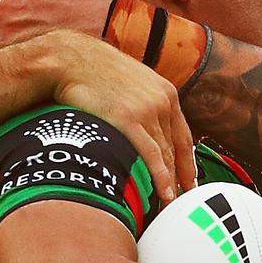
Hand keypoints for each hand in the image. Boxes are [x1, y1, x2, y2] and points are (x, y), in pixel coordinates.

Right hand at [42, 31, 197, 200]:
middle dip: (181, 177)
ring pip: (166, 154)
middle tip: (183, 200)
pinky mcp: (128, 119)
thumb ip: (143, 101)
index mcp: (166, 92)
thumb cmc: (95, 71)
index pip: (184, 135)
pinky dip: (161, 176)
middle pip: (177, 148)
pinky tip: (164, 193)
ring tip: (171, 204)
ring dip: (171, 182)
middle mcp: (162, 101)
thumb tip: (142, 125)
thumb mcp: (131, 81)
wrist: (71, 59)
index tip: (190, 180)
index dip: (189, 161)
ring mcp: (147, 109)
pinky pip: (151, 154)